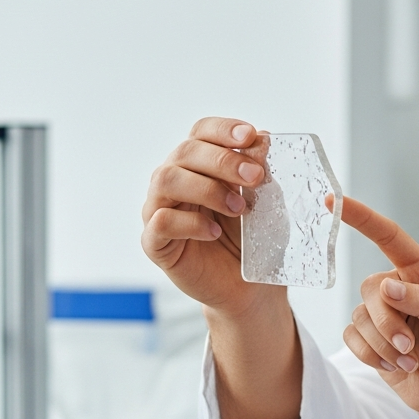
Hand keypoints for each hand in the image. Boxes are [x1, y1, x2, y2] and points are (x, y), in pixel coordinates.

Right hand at [141, 117, 283, 317]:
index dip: (222, 130)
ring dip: (207, 188)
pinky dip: (191, 223)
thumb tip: (261, 139)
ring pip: (166, 179)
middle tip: (255, 177)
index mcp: (198, 165)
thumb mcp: (264, 202)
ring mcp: (159, 210)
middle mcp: (174, 181)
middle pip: (185, 152)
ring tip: (238, 208)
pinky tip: (214, 231)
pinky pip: (161, 221)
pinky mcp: (155, 243)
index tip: (250, 136)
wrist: (249, 288)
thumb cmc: (253, 241)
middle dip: (223, 160)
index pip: (201, 132)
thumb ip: (259, 171)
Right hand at [340, 198, 418, 418]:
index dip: (360, 217)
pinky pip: (351, 337)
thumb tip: (386, 287)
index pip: (388, 237)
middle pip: (369, 289)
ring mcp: (380, 312)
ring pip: (359, 318)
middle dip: (387, 323)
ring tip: (409, 360)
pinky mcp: (367, 337)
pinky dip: (371, 356)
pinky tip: (394, 367)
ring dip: (383, 346)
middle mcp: (398, 286)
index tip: (333, 200)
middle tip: (410, 346)